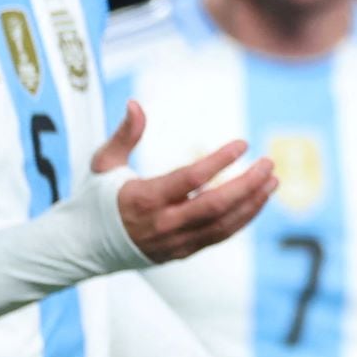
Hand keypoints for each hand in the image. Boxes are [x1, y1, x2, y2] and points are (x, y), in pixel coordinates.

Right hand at [95, 102, 276, 263]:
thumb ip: (125, 134)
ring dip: (253, 202)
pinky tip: (256, 201)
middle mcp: (162, 223)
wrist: (84, 247)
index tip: (243, 144)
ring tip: (272, 181)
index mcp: (143, 198)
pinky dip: (242, 219)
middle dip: (248, 184)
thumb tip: (136, 104)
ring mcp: (175, 241)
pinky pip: (220, 236)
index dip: (219, 161)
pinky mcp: (183, 252)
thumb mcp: (103, 163)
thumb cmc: (96, 199)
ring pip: (224, 225)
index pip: (191, 179)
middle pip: (216, 206)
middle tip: (269, 164)